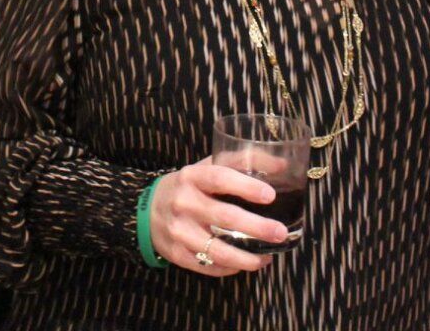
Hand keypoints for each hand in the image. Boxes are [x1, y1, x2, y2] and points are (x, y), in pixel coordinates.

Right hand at [147, 162, 280, 276]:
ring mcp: (179, 230)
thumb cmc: (188, 187)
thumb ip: (241, 162)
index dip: (246, 186)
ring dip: (247, 257)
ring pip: (218, 250)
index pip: (220, 178)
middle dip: (257, 227)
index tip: (270, 195)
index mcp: (192, 177)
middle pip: (224, 217)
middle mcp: (184, 203)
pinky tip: (245, 263)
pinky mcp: (177, 253)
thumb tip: (283, 164)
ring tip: (267, 257)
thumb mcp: (207, 167)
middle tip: (280, 232)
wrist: (146, 210)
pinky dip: (230, 267)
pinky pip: (208, 265)